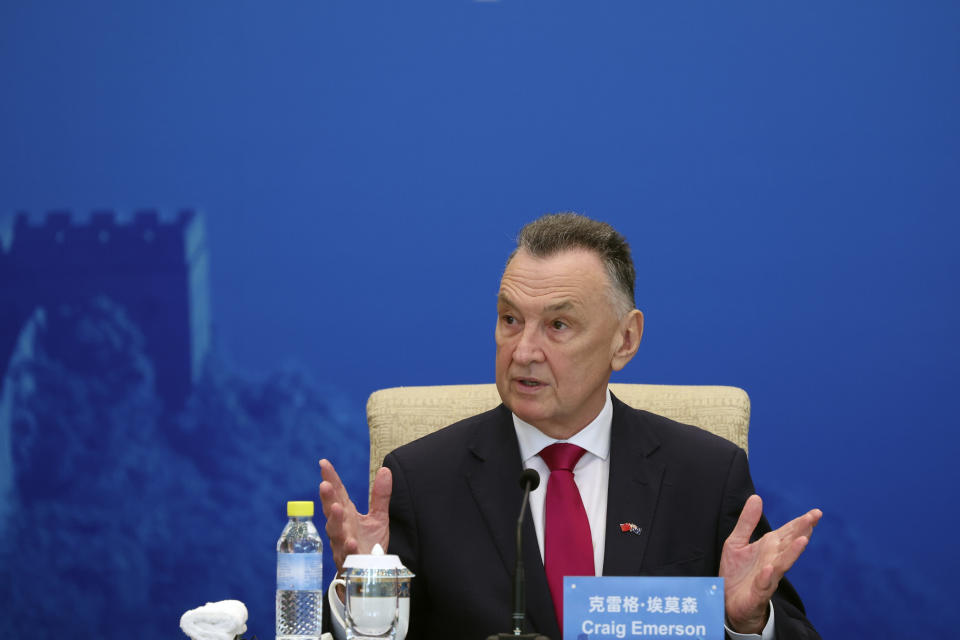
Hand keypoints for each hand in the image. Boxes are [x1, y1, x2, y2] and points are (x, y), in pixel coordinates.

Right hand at [318, 459, 392, 572]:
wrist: (366, 574)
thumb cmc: (368, 543)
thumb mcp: (378, 517)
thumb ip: (380, 495)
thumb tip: (385, 469)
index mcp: (347, 514)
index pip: (337, 493)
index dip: (330, 478)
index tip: (323, 463)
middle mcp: (341, 527)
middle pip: (331, 510)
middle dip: (327, 498)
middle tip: (324, 484)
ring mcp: (343, 544)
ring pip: (335, 531)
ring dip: (334, 520)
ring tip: (336, 508)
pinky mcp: (350, 561)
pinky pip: (347, 554)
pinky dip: (348, 548)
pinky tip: (350, 541)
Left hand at [719, 495, 821, 633]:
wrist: (729, 603)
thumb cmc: (737, 572)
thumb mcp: (737, 541)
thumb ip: (747, 521)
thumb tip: (756, 497)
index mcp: (769, 547)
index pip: (788, 532)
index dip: (801, 522)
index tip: (816, 512)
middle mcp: (773, 560)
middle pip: (790, 544)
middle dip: (802, 531)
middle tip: (815, 518)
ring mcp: (767, 576)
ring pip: (782, 564)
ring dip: (792, 553)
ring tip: (802, 540)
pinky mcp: (757, 592)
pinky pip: (763, 584)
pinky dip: (767, 577)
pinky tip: (771, 568)